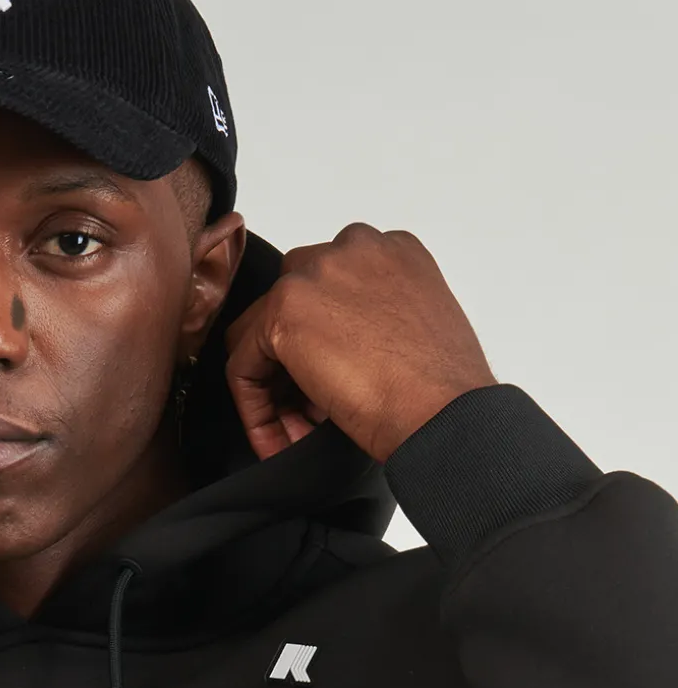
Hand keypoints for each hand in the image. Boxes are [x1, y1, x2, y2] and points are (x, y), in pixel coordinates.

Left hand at [224, 223, 496, 463]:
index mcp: (392, 252)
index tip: (330, 390)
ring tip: (295, 431)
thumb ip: (374, 320)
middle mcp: (352, 248)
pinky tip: (277, 439)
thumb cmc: (443, 390)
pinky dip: (254, 407)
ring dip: (274, 385)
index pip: (329, 290)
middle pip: (291, 303)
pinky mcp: (283, 312)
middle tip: (309, 413)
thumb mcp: (414, 331)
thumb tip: (335, 350)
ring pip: (261, 332)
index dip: (324, 345)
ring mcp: (315, 274)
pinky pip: (243, 363)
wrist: (444, 413)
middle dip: (293, 362)